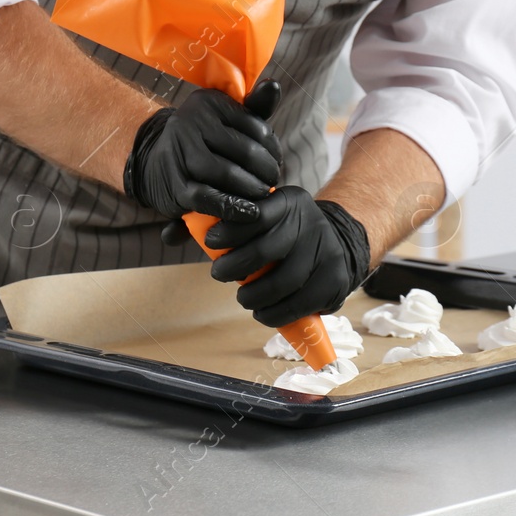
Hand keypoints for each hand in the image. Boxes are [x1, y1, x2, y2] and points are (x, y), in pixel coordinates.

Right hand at [125, 79, 282, 223]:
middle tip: (273, 180)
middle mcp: (189, 121)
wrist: (157, 164)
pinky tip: (249, 211)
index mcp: (207, 102)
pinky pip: (208, 196)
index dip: (272, 147)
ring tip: (263, 193)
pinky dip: (232, 206)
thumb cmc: (204, 141)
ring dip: (251, 187)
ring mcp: (179, 152)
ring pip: (226, 172)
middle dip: (265, 169)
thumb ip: (253, 107)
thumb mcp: (226, 121)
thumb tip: (273, 85)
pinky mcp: (175, 183)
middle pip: (243, 149)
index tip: (277, 160)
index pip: (254, 125)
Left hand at [201, 186, 371, 327]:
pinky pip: (300, 304)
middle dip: (235, 266)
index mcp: (290, 201)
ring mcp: (327, 252)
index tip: (211, 241)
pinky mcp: (334, 279)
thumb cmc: (286, 232)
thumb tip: (178, 235)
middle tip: (218, 274)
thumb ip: (232, 221)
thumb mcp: (267, 214)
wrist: (337, 242)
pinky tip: (262, 313)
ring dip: (254, 297)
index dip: (230, 230)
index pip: (256, 213)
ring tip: (243, 299)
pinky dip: (275, 314)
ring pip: (283, 282)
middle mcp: (311, 222)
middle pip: (266, 250)